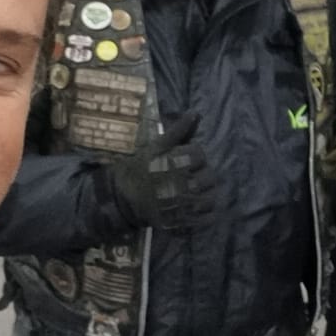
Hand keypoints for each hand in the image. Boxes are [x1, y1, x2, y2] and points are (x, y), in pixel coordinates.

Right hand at [108, 114, 213, 228]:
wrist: (124, 198)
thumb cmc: (142, 169)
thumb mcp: (157, 147)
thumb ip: (179, 130)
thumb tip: (196, 113)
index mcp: (175, 163)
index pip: (201, 155)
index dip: (195, 157)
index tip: (185, 160)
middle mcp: (180, 184)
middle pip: (210, 177)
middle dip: (201, 175)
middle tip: (189, 177)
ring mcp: (182, 205)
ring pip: (211, 197)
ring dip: (206, 194)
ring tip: (194, 192)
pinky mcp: (182, 221)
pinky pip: (206, 217)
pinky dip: (205, 212)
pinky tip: (196, 206)